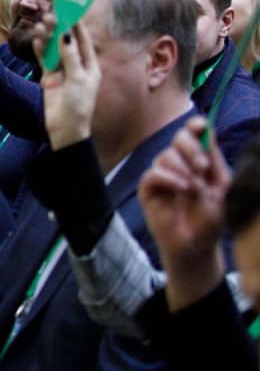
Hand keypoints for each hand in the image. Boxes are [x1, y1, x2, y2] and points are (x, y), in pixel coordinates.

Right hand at [32, 16, 99, 151]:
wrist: (65, 128)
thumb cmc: (78, 104)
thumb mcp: (77, 78)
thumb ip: (70, 55)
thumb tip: (65, 34)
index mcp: (90, 65)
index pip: (83, 40)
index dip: (77, 25)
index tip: (70, 10)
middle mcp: (76, 65)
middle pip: (66, 43)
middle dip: (59, 28)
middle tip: (50, 14)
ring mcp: (62, 72)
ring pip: (53, 50)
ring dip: (47, 37)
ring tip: (39, 24)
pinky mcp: (49, 79)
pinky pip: (44, 61)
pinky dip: (40, 51)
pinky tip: (36, 40)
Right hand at [139, 117, 230, 311]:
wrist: (198, 244)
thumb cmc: (211, 218)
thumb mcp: (222, 185)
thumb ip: (214, 159)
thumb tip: (207, 131)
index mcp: (197, 160)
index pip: (192, 134)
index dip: (195, 126)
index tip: (201, 126)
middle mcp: (178, 165)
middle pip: (177, 139)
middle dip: (190, 148)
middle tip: (202, 167)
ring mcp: (162, 176)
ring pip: (165, 156)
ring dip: (182, 169)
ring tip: (194, 188)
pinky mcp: (148, 190)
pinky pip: (154, 174)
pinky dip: (169, 179)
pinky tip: (182, 190)